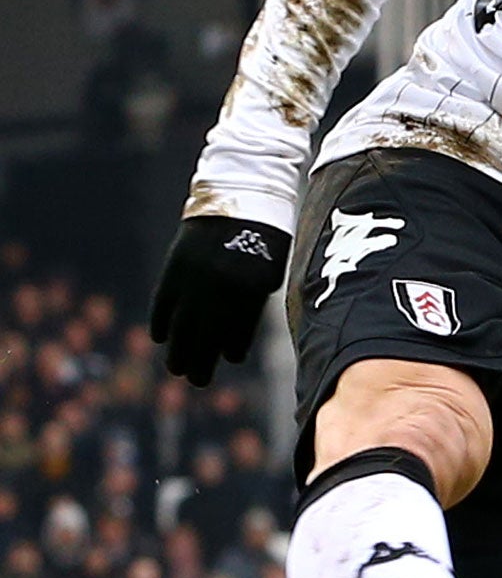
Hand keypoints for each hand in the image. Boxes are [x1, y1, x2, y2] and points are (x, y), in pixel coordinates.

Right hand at [149, 216, 291, 386]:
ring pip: (183, 325)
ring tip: (176, 370)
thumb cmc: (260, 239)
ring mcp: (195, 279)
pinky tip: (159, 338)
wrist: (238, 197)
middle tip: (196, 380)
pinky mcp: (175, 267)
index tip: (229, 359)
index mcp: (250, 293)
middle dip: (201, 362)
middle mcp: (220, 290)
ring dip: (178, 350)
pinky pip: (164, 302)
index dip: (233, 349)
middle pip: (207, 336)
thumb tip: (230, 345)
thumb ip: (250, 307)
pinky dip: (161, 321)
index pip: (238, 332)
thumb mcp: (265, 273)